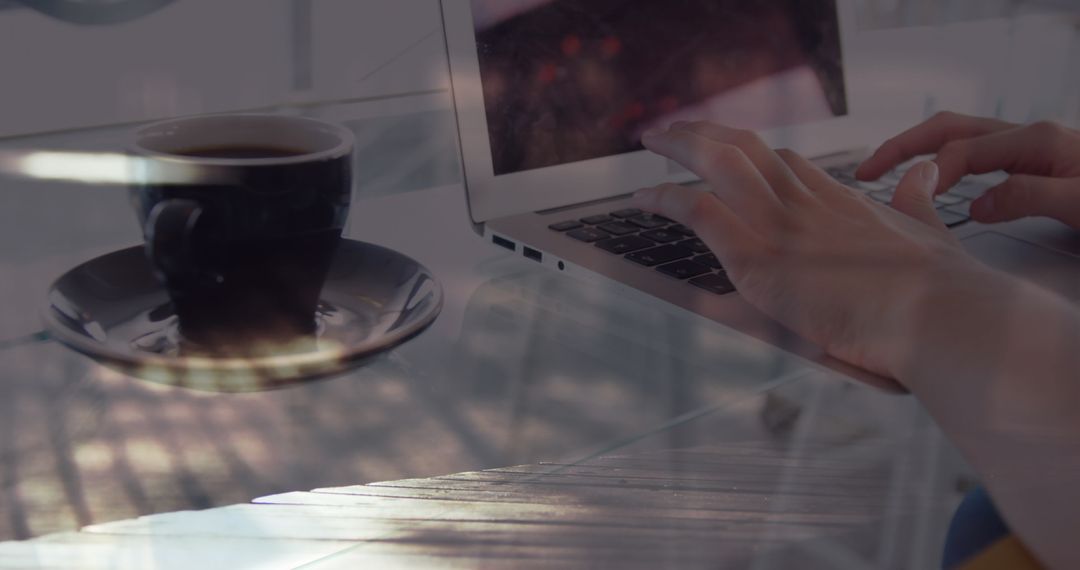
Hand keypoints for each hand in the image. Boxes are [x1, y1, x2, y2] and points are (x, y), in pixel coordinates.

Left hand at [633, 122, 998, 379]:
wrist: (938, 316)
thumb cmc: (941, 289)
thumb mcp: (930, 227)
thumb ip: (916, 197)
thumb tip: (922, 170)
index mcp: (840, 200)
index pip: (787, 163)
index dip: (752, 153)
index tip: (731, 150)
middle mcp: (806, 203)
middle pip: (748, 147)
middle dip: (708, 132)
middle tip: (677, 129)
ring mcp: (780, 227)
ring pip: (719, 163)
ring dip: (681, 146)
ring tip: (653, 139)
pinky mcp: (759, 259)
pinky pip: (699, 211)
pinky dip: (667, 198)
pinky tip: (646, 196)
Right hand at [857, 112, 1079, 228]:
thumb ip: (1028, 199)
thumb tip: (978, 205)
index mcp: (1037, 141)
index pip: (963, 153)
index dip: (930, 175)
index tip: (907, 202)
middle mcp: (1029, 137)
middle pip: (951, 129)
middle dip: (903, 146)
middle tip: (865, 170)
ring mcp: (1031, 147)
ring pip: (960, 138)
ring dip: (918, 151)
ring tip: (884, 172)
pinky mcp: (1034, 162)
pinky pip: (976, 155)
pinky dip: (943, 164)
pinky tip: (935, 185)